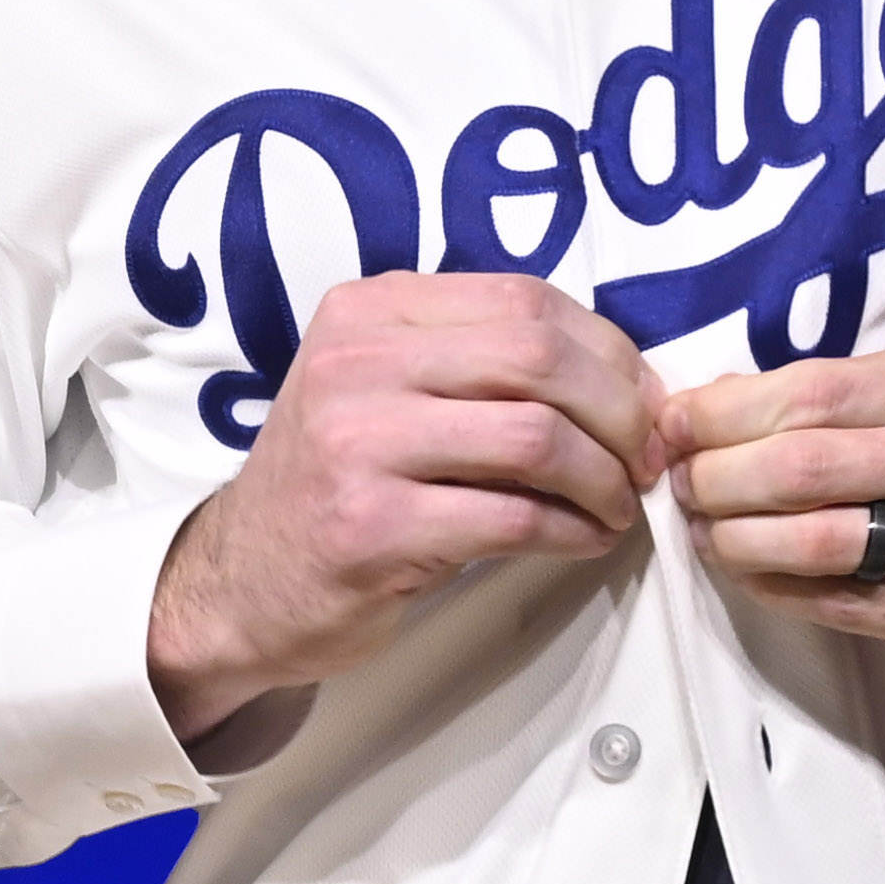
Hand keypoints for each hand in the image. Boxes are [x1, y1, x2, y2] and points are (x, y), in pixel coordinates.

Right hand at [142, 273, 666, 760]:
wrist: (240, 582)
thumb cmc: (338, 484)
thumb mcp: (384, 387)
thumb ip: (477, 362)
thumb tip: (627, 382)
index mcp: (369, 310)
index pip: (526, 301)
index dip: (610, 352)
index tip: (642, 404)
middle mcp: (356, 362)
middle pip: (539, 358)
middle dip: (620, 413)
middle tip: (645, 461)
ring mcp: (357, 444)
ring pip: (536, 437)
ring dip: (603, 480)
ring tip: (616, 507)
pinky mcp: (371, 527)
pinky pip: (513, 519)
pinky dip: (573, 531)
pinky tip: (582, 540)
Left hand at [667, 337, 884, 693]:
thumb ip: (871, 395)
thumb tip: (729, 402)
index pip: (810, 390)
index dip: (721, 413)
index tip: (676, 425)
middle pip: (796, 464)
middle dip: (712, 477)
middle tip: (679, 484)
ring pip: (810, 538)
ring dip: (731, 538)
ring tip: (704, 532)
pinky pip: (843, 603)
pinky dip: (779, 589)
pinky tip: (753, 576)